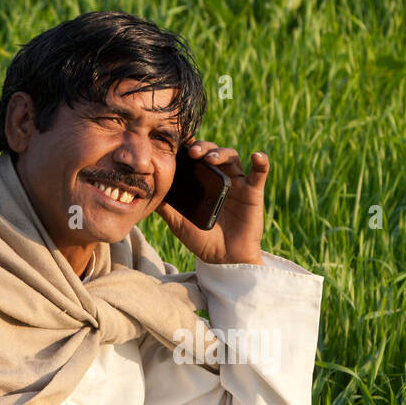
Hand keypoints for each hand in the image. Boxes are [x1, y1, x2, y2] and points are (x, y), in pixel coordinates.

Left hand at [155, 139, 267, 265]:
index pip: (195, 157)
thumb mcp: (178, 223)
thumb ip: (165, 206)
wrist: (224, 259)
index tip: (176, 145)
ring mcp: (237, 183)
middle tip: (191, 153)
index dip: (187, 147)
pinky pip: (260, 173)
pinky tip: (257, 156)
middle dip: (202, 148)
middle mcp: (219, 178)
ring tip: (210, 159)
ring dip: (221, 153)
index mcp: (202, 182)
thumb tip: (144, 191)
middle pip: (212, 152)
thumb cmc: (202, 240)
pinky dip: (261, 161)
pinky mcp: (253, 192)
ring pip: (231, 157)